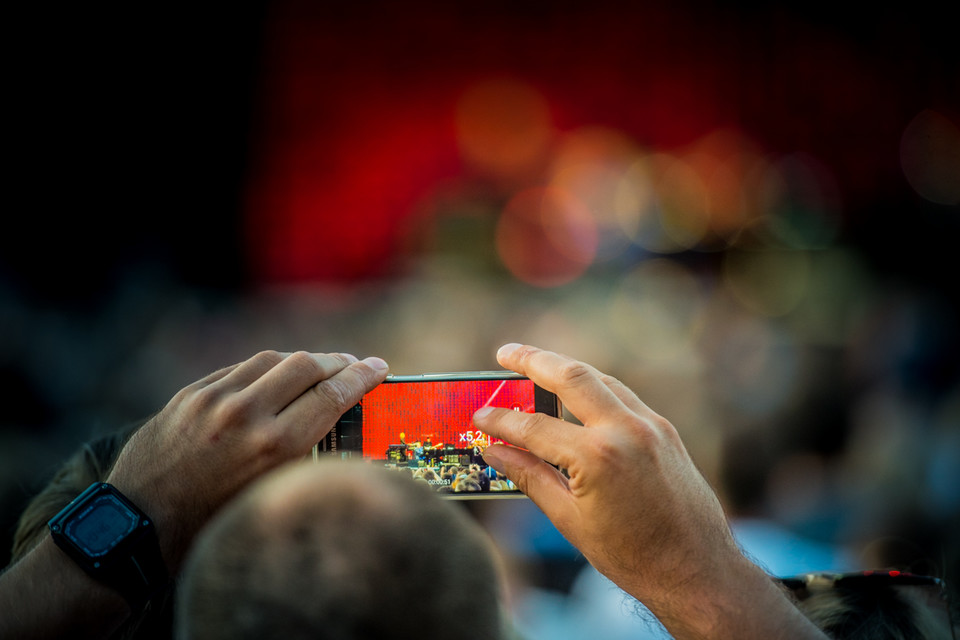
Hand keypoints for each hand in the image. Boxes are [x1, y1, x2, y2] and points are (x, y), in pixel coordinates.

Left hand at [107, 350, 388, 569]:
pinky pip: (238, 369)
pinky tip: (274, 378)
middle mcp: (246, 414)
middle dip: (337, 362)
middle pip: (307, 365)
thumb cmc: (210, 526)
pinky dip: (264, 370)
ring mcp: (214, 399)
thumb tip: (332, 424)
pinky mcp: (190, 394)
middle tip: (352, 364)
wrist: (136, 526)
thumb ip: (301, 457)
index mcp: (274, 447)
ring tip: (317, 367)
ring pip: (272, 359)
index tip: (378, 367)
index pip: (331, 395)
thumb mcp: (268, 497)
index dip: (361, 377)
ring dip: (301, 361)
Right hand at [474, 344, 825, 638]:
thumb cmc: (632, 555)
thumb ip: (529, 477)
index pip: (534, 427)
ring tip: (536, 363)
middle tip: (505, 352)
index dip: (501, 421)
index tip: (479, 414)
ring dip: (566, 369)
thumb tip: (494, 451)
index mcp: (597, 458)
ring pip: (601, 379)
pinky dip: (596, 388)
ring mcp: (651, 426)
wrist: (697, 570)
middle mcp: (626, 431)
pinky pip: (623, 396)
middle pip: (572, 377)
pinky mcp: (665, 430)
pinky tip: (577, 393)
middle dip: (534, 360)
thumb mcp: (570, 520)